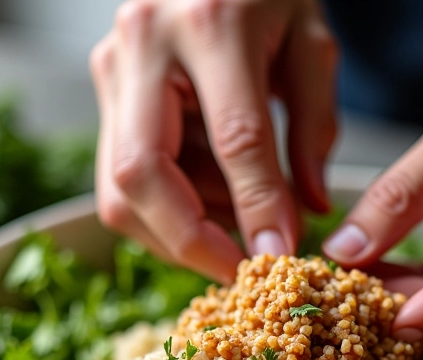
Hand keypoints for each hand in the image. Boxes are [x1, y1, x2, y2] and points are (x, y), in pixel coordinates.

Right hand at [91, 0, 337, 282]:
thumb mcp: (312, 45)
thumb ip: (315, 129)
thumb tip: (306, 213)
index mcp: (210, 25)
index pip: (235, 140)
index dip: (258, 209)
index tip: (280, 258)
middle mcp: (142, 45)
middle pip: (141, 177)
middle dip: (190, 242)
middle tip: (239, 272)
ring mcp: (113, 70)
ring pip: (121, 192)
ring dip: (180, 228)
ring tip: (235, 219)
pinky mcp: (106, 93)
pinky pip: (124, 181)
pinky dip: (170, 209)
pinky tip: (211, 196)